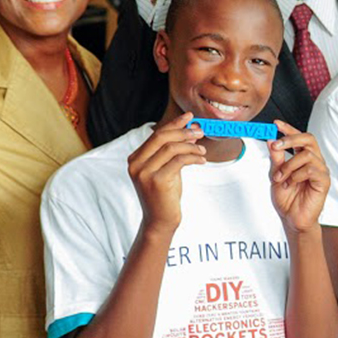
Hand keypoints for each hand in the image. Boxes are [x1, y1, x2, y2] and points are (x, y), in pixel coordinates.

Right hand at [125, 113, 205, 233]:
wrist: (160, 220)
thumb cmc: (164, 194)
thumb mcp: (168, 169)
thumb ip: (174, 151)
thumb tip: (190, 131)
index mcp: (135, 159)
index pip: (156, 134)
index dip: (174, 124)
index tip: (189, 116)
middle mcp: (136, 164)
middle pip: (162, 137)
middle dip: (183, 132)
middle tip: (200, 132)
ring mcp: (144, 173)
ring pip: (172, 148)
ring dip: (191, 147)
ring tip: (203, 152)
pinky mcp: (156, 181)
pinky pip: (179, 161)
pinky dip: (193, 158)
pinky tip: (201, 161)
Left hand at [268, 120, 329, 233]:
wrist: (291, 219)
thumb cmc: (287, 199)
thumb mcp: (275, 175)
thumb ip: (275, 159)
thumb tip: (270, 141)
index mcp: (303, 158)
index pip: (299, 138)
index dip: (288, 129)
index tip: (275, 124)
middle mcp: (314, 161)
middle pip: (308, 139)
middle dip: (290, 139)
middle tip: (276, 145)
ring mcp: (320, 170)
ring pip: (306, 155)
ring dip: (288, 165)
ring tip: (280, 178)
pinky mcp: (324, 181)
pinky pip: (311, 170)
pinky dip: (296, 175)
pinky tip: (290, 184)